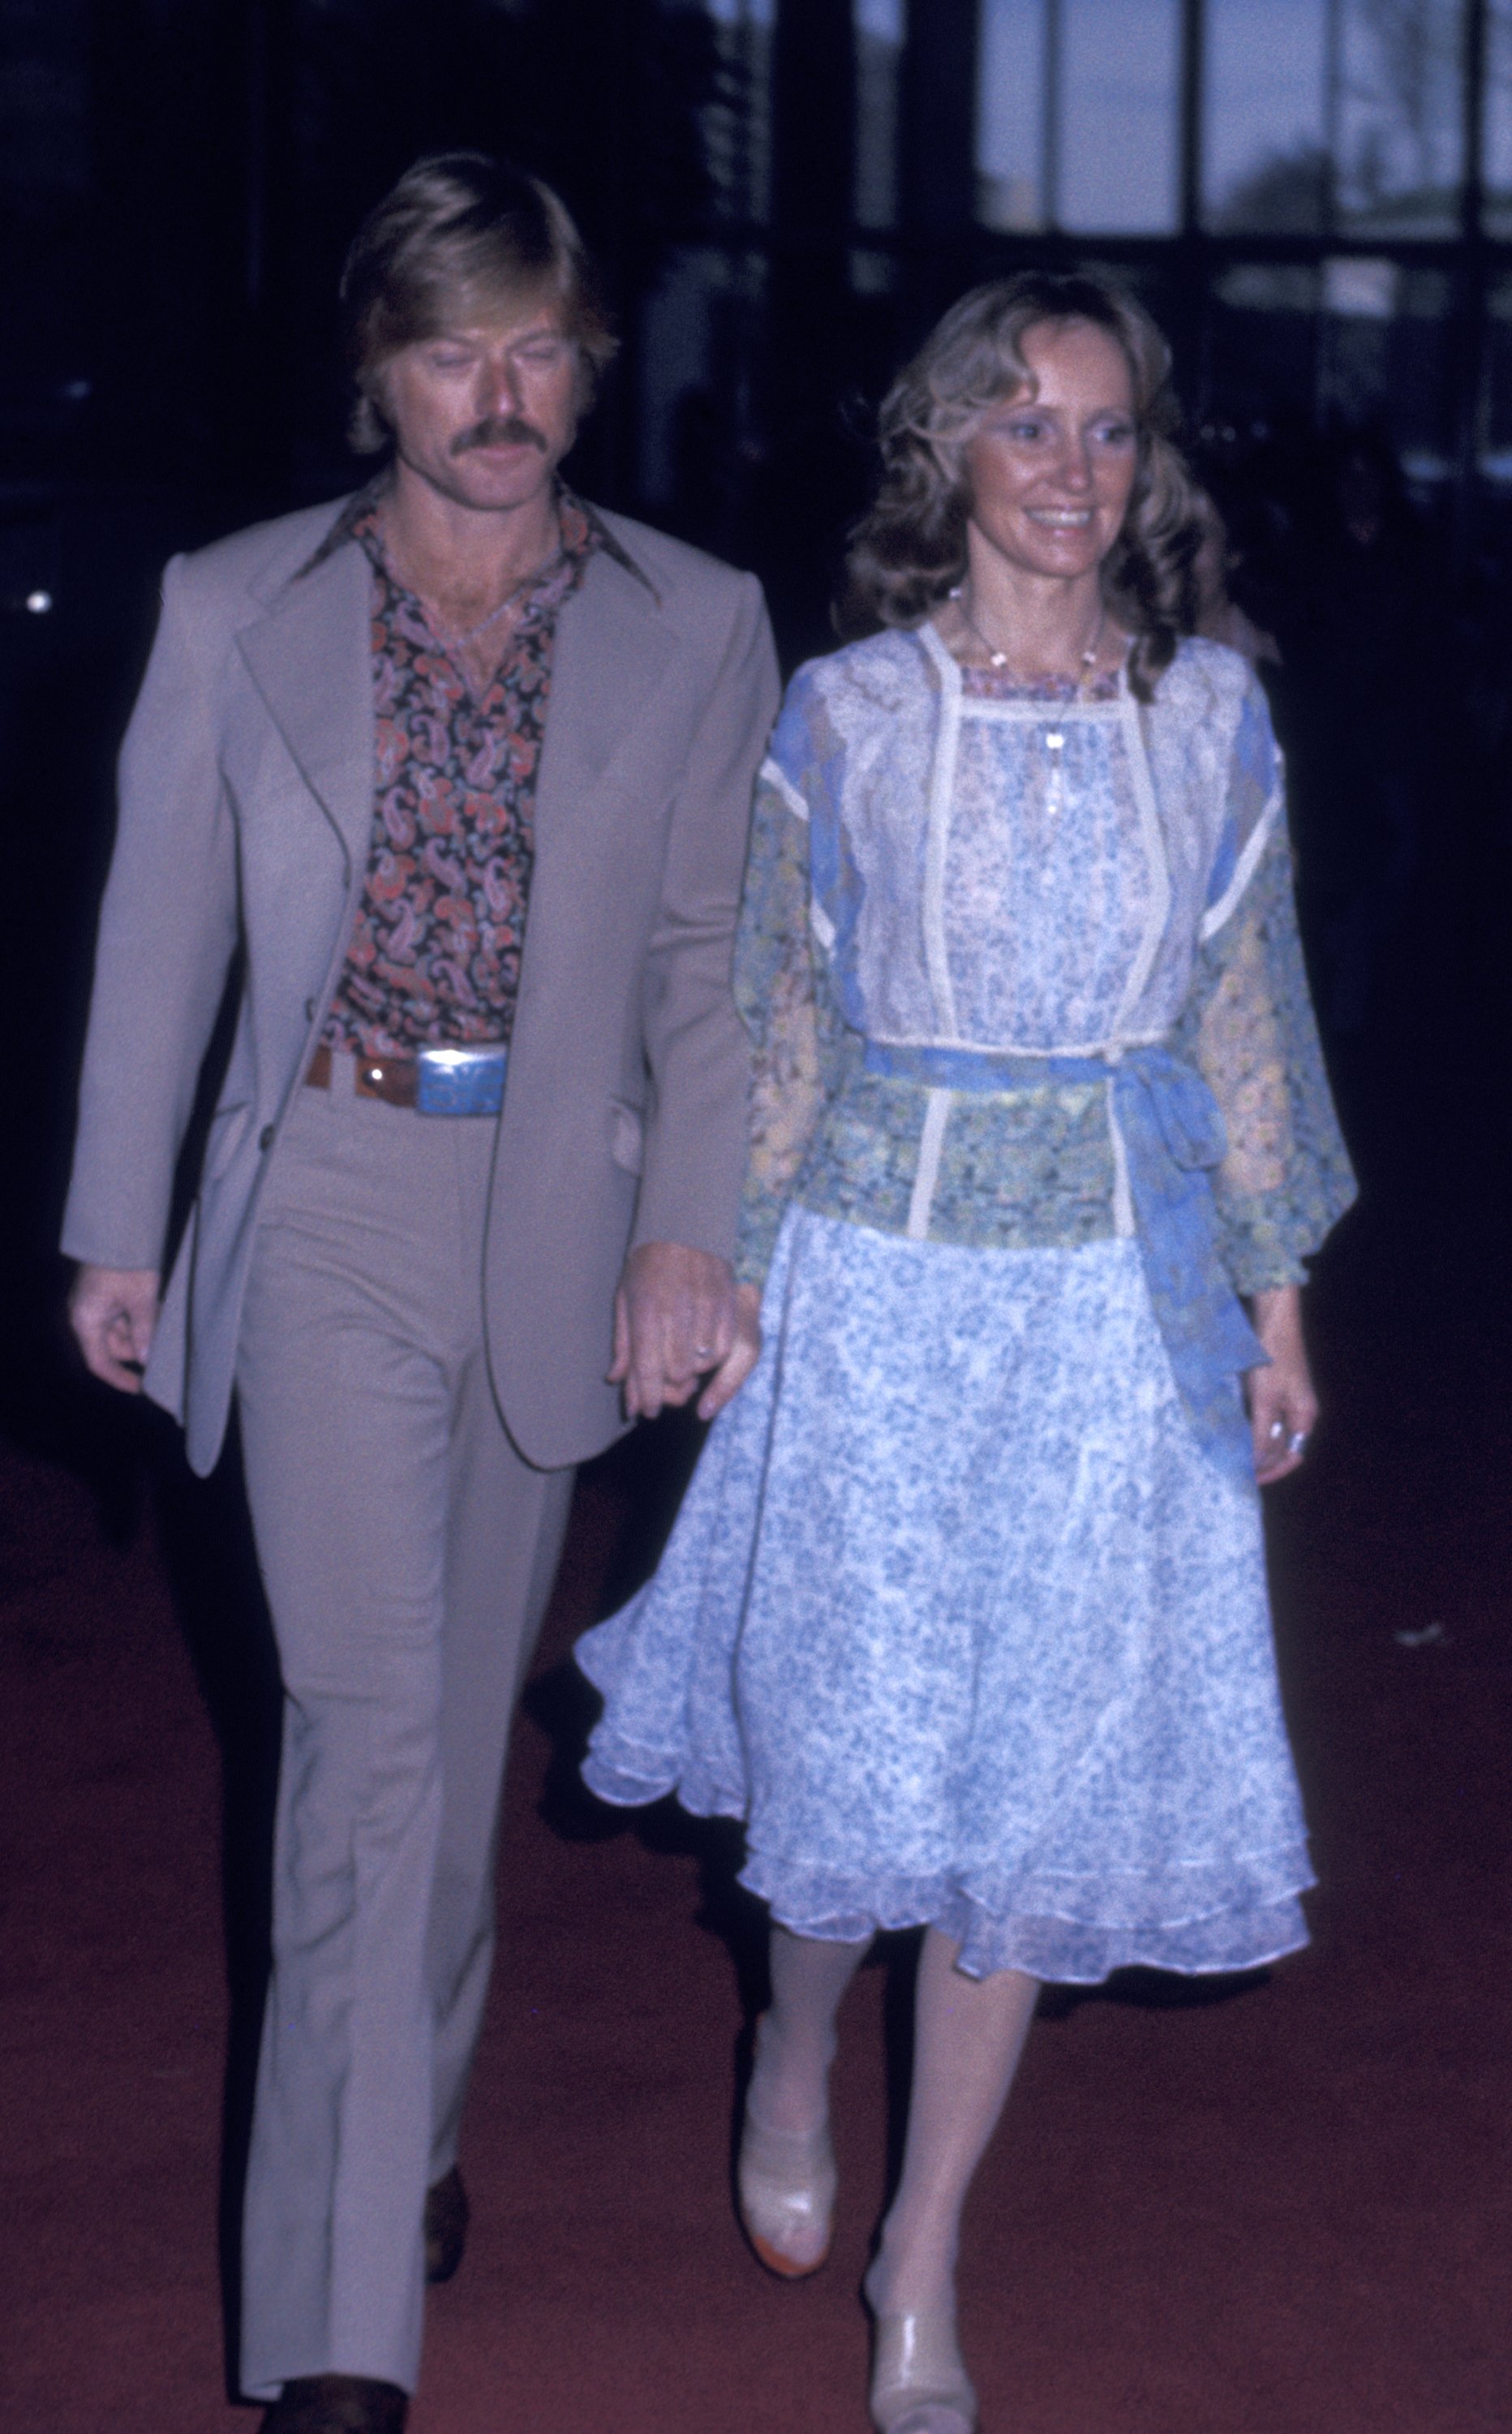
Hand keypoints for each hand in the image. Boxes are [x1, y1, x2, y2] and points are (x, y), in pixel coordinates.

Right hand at [68, 1263, 159, 1393]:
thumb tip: (147, 1358)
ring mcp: (96, 1304)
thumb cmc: (126, 1263)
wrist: (119, 1228)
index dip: (120, 1378)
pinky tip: (163, 1317)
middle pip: (113, 1347)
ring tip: (168, 1334)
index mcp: (86, 1321)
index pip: (100, 1362)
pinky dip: (143, 1319)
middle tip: (166, 1356)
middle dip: (139, 1351)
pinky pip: (124, 1315)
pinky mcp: (107, 1294)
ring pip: (122, 1330)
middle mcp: (86, 1315)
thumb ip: (144, 1330)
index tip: (141, 1388)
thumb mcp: (141, 1299)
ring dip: (144, 1334)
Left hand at [609, 1242, 751, 1421]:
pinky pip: (724, 1349)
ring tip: (681, 1364)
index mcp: (646, 1310)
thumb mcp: (625, 1299)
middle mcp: (676, 1311)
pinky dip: (712, 1358)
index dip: (646, 1396)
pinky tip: (701, 1351)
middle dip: (668, 1386)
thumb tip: (616, 1380)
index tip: (646, 1411)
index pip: (646, 1367)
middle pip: (675, 1371)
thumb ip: (623, 1343)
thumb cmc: (647, 1266)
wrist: (684, 1227)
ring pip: (701, 1363)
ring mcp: (705, 1307)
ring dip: (691, 1372)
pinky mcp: (727, 1304)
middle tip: (663, 1385)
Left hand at [1245, 1285, 1317, 1485]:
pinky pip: (1265, 1416)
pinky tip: (1236, 1430)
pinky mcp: (1275, 1388)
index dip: (1272, 1470)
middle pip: (1282, 1446)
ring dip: (1256, 1445)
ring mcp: (1288, 1398)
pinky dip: (1252, 1428)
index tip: (1251, 1480)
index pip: (1291, 1456)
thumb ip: (1263, 1433)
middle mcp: (1299, 1410)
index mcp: (1304, 1416)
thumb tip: (1258, 1463)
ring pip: (1272, 1432)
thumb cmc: (1272, 1358)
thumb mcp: (1265, 1400)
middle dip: (1263, 1460)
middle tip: (1238, 1470)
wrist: (1273, 1319)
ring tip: (1235, 1455)